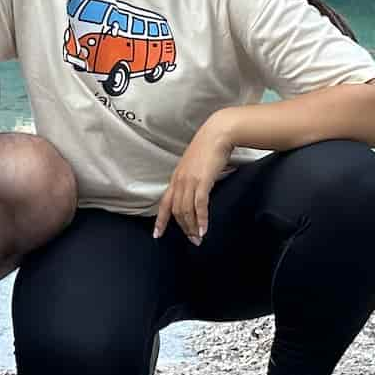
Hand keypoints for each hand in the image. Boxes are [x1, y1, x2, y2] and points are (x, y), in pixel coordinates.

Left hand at [154, 111, 238, 246]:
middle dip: (183, 228)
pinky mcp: (202, 181)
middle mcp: (179, 181)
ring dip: (192, 227)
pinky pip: (199, 205)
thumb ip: (192, 177)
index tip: (157, 234)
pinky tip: (204, 230)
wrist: (217, 133)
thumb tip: (197, 190)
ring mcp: (190, 181)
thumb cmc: (209, 147)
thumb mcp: (195, 165)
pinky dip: (201, 219)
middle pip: (176, 210)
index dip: (160, 220)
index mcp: (176, 178)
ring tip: (198, 238)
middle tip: (192, 240)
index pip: (164, 203)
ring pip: (186, 210)